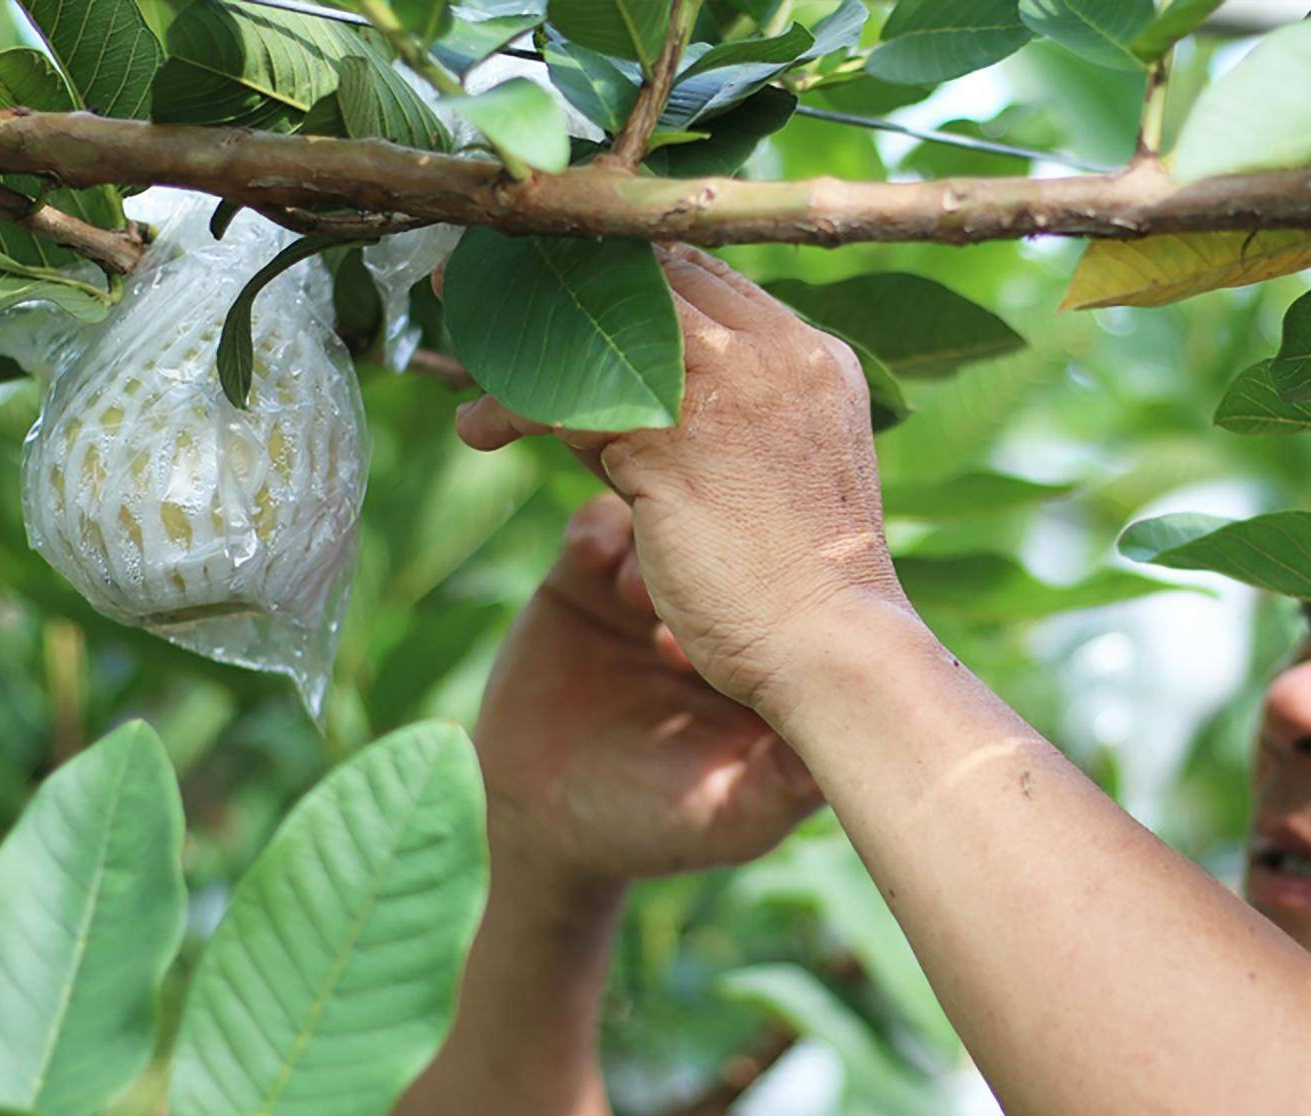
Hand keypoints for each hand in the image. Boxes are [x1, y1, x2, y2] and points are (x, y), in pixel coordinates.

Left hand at [456, 246, 911, 717]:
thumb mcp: (781, 466)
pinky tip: (480, 430)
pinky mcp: (668, 445)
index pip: (700, 274)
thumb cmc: (800, 579)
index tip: (560, 284)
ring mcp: (726, 392)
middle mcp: (774, 355)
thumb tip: (616, 393)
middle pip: (646, 277)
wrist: (832, 647)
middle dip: (559, 279)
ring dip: (522, 347)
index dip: (620, 276)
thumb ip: (723, 412)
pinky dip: (510, 408)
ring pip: (597, 330)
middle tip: (484, 294)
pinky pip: (564, 399)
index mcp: (814, 356)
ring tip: (479, 384)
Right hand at [476, 492, 821, 881]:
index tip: (754, 622)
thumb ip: (788, 784)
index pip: (799, 600)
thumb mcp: (731, 818)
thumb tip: (871, 749)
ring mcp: (656, 586)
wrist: (545, 821)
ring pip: (674, 523)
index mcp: (769, 656)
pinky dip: (601, 529)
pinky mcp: (587, 577)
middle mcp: (721, 611)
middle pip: (741, 545)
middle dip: (723, 552)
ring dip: (660, 538)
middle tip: (691, 594)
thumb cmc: (656, 827)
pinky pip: (603, 523)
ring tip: (636, 592)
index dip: (784, 596)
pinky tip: (592, 560)